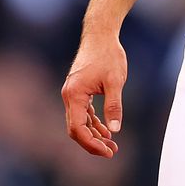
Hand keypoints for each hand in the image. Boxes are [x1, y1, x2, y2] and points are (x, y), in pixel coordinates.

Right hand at [61, 33, 126, 157]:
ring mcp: (73, 93)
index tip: (108, 151)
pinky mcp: (79, 90)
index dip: (91, 144)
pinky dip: (93, 123)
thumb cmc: (108, 55)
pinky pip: (83, 112)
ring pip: (79, 122)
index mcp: (74, 95)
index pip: (78, 128)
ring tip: (112, 144)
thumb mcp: (115, 81)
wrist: (100, 34)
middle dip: (93, 143)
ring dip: (94, 134)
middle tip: (112, 151)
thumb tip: (115, 129)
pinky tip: (106, 130)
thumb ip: (114, 106)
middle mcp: (69, 95)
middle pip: (76, 128)